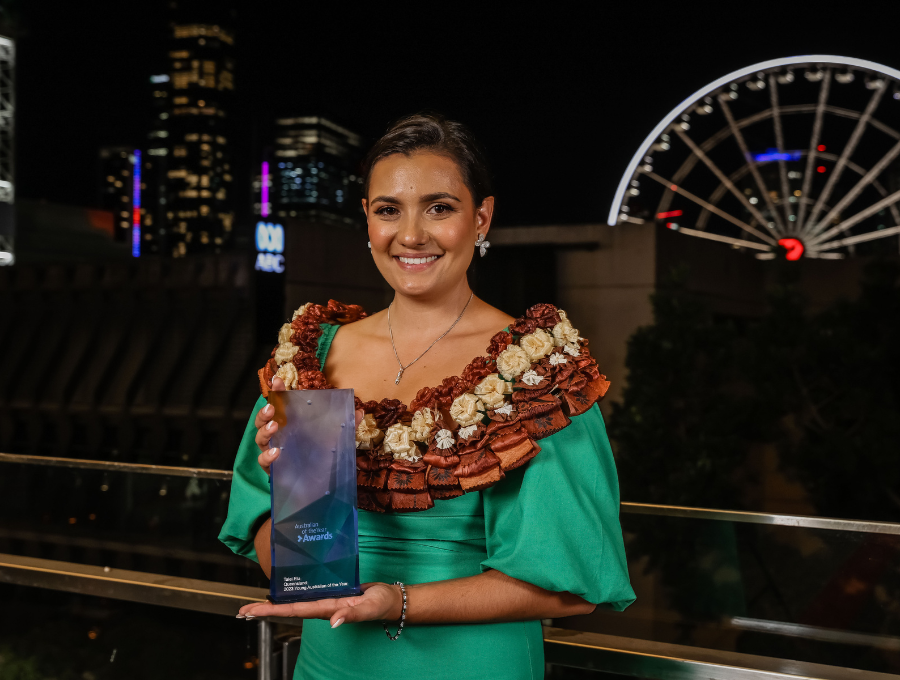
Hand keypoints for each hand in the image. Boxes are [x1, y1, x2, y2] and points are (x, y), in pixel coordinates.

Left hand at [236, 582, 402, 627]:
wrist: (389, 600)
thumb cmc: (379, 604)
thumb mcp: (367, 608)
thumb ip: (351, 614)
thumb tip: (334, 622)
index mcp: (326, 609)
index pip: (292, 610)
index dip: (270, 611)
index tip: (250, 612)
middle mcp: (321, 605)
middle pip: (287, 608)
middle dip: (264, 610)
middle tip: (242, 610)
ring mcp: (324, 599)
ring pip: (295, 601)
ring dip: (274, 603)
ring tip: (255, 604)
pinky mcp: (330, 591)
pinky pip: (307, 593)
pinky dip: (292, 592)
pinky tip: (284, 589)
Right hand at [254, 377, 364, 475]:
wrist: (322, 483)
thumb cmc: (324, 455)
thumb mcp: (337, 438)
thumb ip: (347, 424)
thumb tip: (360, 411)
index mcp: (292, 423)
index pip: (281, 403)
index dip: (277, 391)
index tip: (277, 380)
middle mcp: (280, 435)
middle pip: (263, 419)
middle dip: (264, 412)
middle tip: (271, 408)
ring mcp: (274, 451)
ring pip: (259, 438)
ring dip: (264, 430)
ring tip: (274, 427)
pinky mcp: (274, 468)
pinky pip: (263, 461)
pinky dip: (267, 456)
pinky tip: (276, 452)